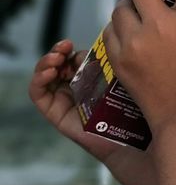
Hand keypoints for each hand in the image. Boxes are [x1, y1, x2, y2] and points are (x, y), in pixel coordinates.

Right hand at [28, 38, 118, 163]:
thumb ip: (100, 65)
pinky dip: (38, 80)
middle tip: (63, 48)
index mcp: (89, 80)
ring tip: (55, 58)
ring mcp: (64, 101)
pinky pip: (38, 95)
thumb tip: (83, 53)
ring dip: (45, 63)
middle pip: (56, 66)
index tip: (72, 44)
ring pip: (44, 77)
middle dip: (56, 53)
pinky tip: (49, 72)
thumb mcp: (114, 79)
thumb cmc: (128, 110)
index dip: (69, 50)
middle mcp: (75, 89)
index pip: (71, 59)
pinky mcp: (56, 114)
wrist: (128, 140)